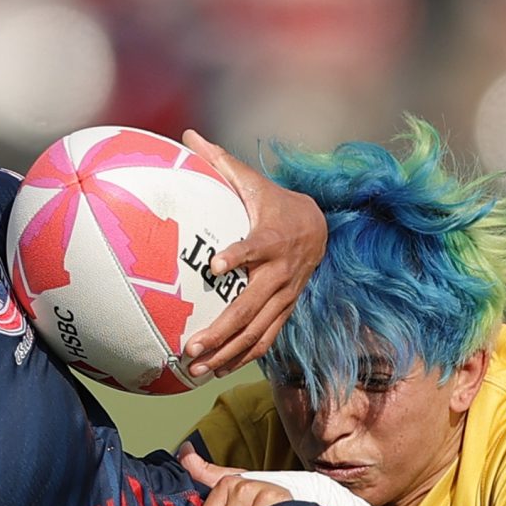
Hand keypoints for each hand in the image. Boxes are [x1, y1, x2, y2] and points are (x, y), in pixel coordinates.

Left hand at [178, 130, 323, 380]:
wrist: (319, 227)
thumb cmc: (273, 202)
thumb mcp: (252, 181)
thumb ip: (219, 162)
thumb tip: (186, 134)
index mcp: (271, 238)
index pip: (254, 247)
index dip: (237, 256)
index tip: (215, 266)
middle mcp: (280, 273)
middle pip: (250, 306)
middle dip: (220, 330)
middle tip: (189, 346)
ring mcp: (284, 296)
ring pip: (257, 332)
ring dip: (226, 353)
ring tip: (195, 369)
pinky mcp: (285, 311)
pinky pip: (265, 339)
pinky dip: (242, 357)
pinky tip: (216, 371)